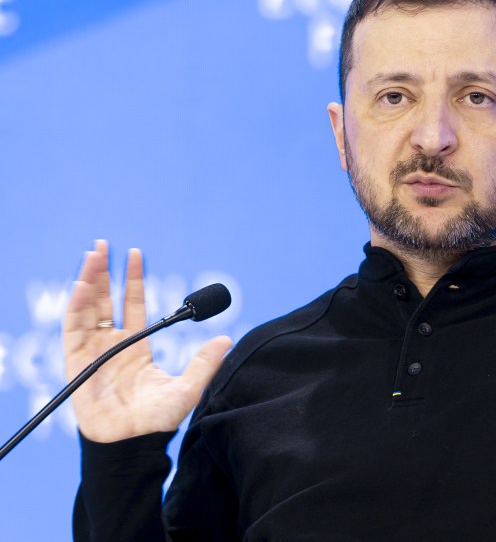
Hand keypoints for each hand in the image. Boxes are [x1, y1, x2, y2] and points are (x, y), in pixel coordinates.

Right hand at [64, 240, 232, 441]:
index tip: (136, 253)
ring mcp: (94, 351)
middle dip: (103, 272)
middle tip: (103, 245)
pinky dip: (77, 306)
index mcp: (138, 346)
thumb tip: (227, 339)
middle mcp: (113, 344)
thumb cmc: (157, 421)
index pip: (133, 303)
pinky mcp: (77, 363)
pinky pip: (74, 329)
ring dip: (88, 281)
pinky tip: (82, 285)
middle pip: (105, 299)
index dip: (134, 279)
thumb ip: (204, 363)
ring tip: (92, 255)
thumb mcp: (188, 388)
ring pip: (87, 308)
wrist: (132, 444)